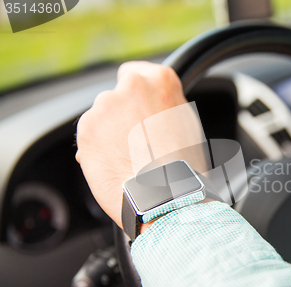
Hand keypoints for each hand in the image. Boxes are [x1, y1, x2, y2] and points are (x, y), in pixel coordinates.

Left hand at [76, 61, 204, 230]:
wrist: (165, 194)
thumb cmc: (183, 166)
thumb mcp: (187, 125)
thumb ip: (166, 107)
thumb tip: (155, 111)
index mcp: (161, 80)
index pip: (134, 72)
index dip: (134, 94)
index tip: (135, 107)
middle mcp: (132, 86)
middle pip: (117, 97)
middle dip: (122, 116)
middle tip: (137, 142)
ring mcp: (106, 105)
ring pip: (102, 117)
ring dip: (108, 133)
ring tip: (127, 158)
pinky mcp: (87, 128)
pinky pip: (89, 137)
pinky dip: (96, 149)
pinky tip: (114, 165)